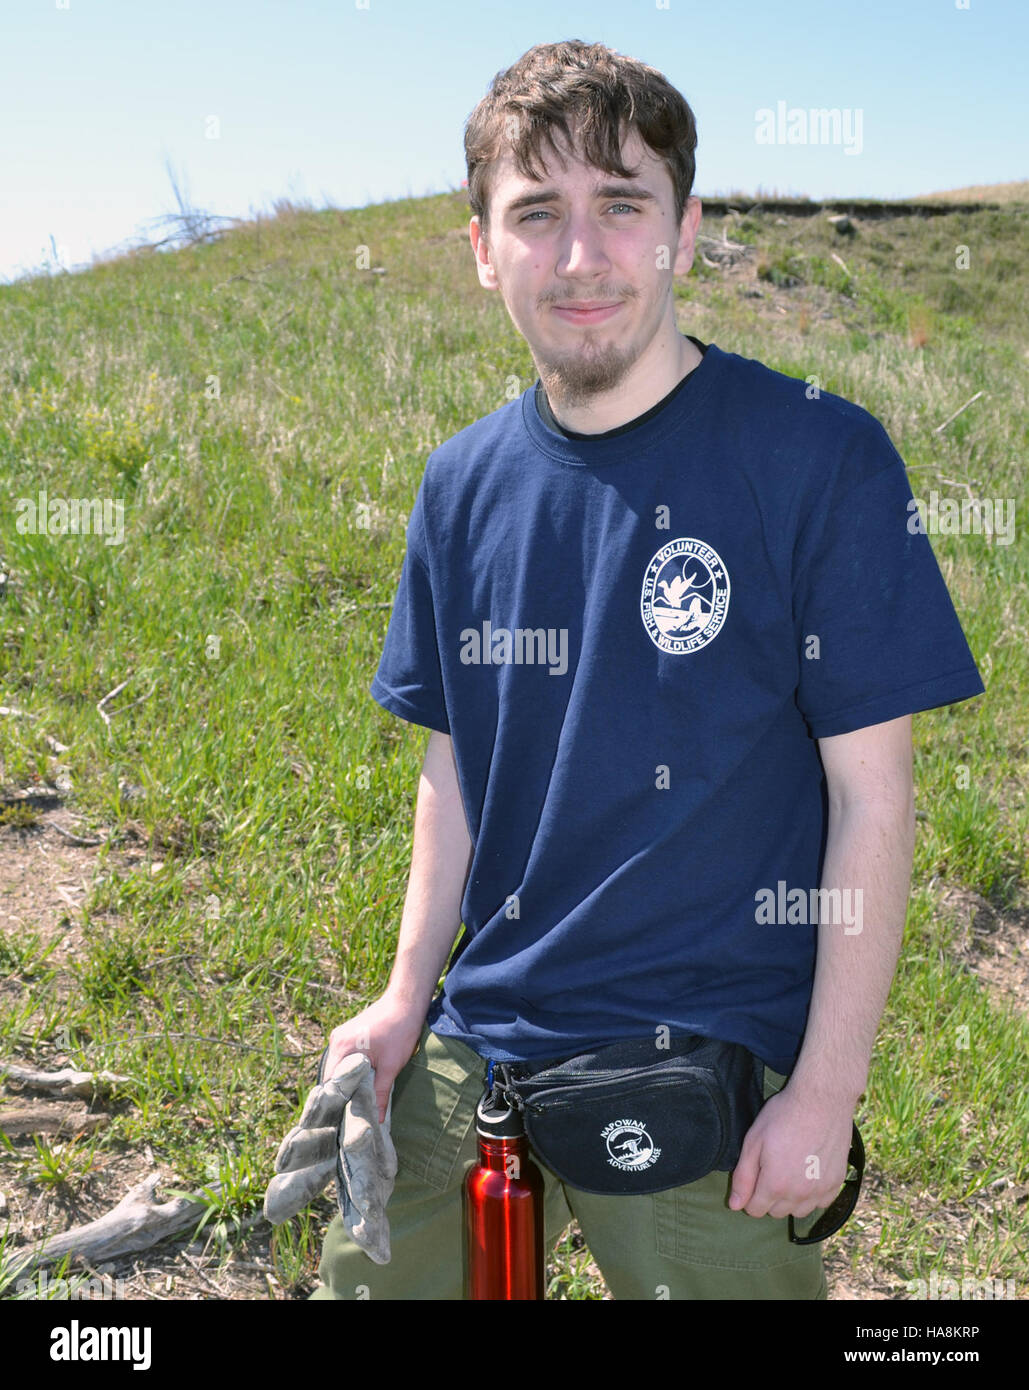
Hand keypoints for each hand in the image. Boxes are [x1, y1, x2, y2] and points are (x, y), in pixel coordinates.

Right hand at [323, 993, 425, 1123]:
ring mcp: (341, 1035)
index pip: (330, 1083)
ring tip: (358, 1098)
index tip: (345, 1117)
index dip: (338, 1101)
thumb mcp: (391, 1066)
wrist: (407, 1001)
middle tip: (354, 1111)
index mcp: (342, 1048)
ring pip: (339, 1066)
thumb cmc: (400, 1030)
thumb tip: (378, 1120)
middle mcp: (336, 1040)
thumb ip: (381, 1094)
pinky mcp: (349, 1033)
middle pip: (333, 1075)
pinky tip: (363, 1080)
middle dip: (343, 1093)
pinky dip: (351, 1069)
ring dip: (348, 1080)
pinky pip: (345, 1057)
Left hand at [728, 1085, 853, 1219]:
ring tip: (789, 1173)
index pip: (755, 1210)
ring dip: (791, 1200)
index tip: (753, 1177)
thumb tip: (735, 1206)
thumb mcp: (754, 1141)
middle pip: (777, 1212)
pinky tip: (808, 1174)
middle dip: (769, 1197)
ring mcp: (821, 1190)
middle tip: (771, 1169)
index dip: (749, 1196)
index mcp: (775, 1185)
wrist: (822, 1100)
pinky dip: (812, 1195)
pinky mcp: (837, 1182)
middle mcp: (800, 1195)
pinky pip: (821, 1203)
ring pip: (800, 1211)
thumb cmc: (783, 1116)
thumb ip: (743, 1177)